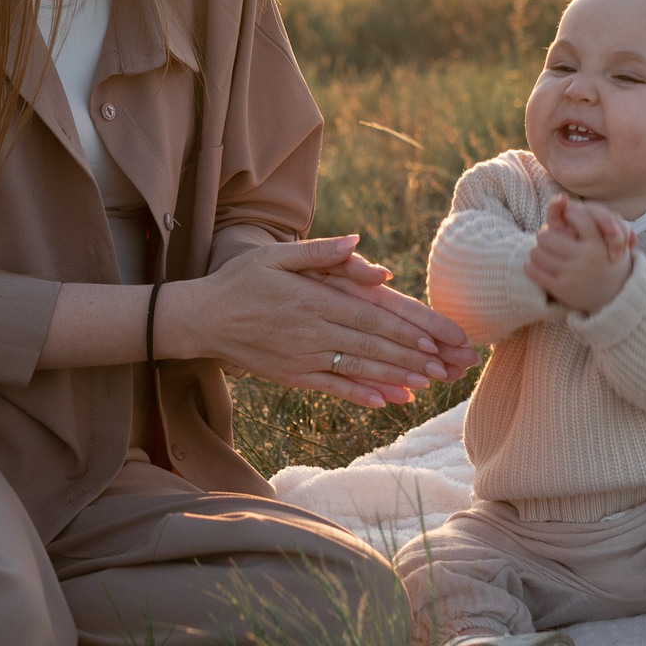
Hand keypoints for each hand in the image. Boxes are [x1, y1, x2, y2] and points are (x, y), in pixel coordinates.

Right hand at [163, 235, 473, 406]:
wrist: (201, 319)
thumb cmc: (241, 280)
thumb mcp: (276, 255)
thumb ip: (319, 252)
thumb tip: (357, 244)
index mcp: (312, 301)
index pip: (368, 318)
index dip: (403, 332)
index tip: (433, 340)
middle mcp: (311, 333)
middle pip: (370, 347)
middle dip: (410, 358)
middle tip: (445, 368)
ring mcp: (302, 358)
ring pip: (356, 370)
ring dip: (393, 378)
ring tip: (425, 385)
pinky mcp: (292, 375)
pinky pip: (331, 388)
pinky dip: (359, 394)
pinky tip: (383, 401)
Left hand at [524, 194, 633, 314]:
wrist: (614, 295)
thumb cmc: (603, 257)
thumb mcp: (601, 237)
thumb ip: (581, 215)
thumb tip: (561, 198)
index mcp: (599, 243)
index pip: (574, 216)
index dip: (567, 215)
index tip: (566, 220)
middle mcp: (587, 258)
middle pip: (546, 236)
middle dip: (544, 235)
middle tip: (545, 238)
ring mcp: (574, 274)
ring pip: (538, 254)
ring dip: (536, 251)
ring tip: (539, 251)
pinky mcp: (563, 289)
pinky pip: (536, 273)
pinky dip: (531, 267)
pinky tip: (532, 265)